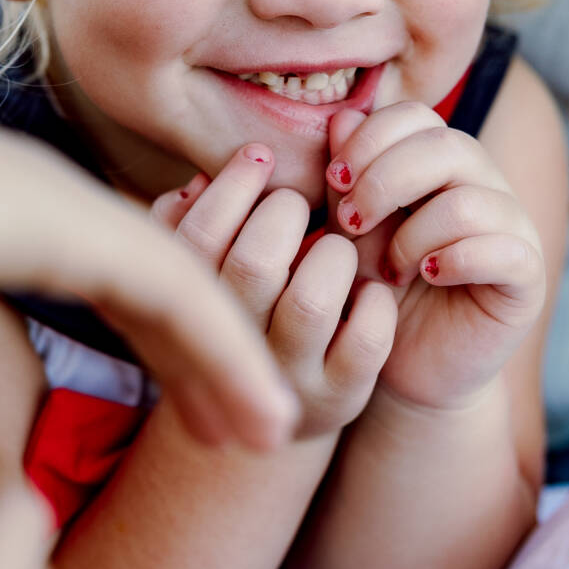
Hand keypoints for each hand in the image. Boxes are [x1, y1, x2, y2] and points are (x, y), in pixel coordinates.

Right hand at [151, 144, 396, 438]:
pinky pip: (365, 341)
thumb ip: (199, 218)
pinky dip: (375, 302)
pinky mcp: (340, 395)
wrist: (266, 412)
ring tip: (336, 247)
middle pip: (253, 266)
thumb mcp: (210, 268)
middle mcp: (235, 349)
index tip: (259, 156)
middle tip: (296, 205)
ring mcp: (288, 377)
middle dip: (283, 213)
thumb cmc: (241, 308)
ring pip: (311, 302)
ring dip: (332, 254)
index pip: (195, 240)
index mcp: (193, 309)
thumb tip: (203, 179)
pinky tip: (368, 290)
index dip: (230, 187)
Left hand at [323, 105, 545, 409]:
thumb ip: (348, 179)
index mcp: (440, 163)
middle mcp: (484, 184)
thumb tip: (343, 117)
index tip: (335, 179)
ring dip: (413, 235)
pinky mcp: (527, 275)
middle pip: (447, 145)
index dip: (372, 138)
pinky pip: (501, 249)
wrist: (407, 368)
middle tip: (352, 224)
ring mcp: (513, 227)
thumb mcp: (350, 232)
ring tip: (391, 270)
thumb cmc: (378, 293)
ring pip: (467, 201)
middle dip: (386, 180)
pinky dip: (454, 259)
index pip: (417, 117)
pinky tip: (428, 277)